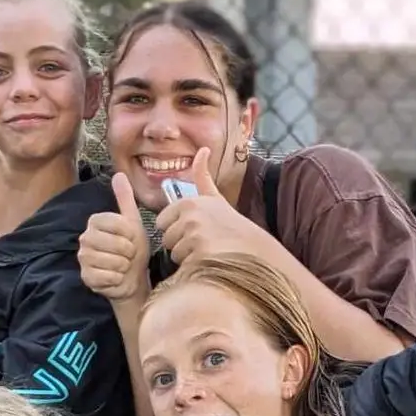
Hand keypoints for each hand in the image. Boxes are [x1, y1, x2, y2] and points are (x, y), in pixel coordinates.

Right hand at [79, 173, 150, 304]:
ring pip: (112, 260)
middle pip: (116, 243)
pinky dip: (117, 279)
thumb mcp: (133, 222)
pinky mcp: (86, 277)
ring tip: (123, 266)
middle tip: (128, 255)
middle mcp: (85, 238)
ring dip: (124, 266)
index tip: (132, 238)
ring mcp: (83, 258)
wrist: (132, 279)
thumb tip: (119, 174)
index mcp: (95, 222)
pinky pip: (107, 276)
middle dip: (129, 252)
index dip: (130, 233)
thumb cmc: (133, 250)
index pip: (117, 223)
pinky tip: (116, 277)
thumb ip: (125, 199)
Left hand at [156, 147, 267, 267]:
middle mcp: (190, 216)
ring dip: (187, 257)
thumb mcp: (215, 198)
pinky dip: (195, 267)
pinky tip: (211, 260)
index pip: (161, 222)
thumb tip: (202, 149)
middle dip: (180, 244)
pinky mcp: (200, 254)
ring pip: (173, 254)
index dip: (175, 229)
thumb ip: (202, 176)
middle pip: (166, 239)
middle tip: (203, 242)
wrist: (254, 250)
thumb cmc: (232, 226)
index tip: (195, 229)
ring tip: (209, 251)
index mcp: (190, 202)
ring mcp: (195, 235)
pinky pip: (184, 265)